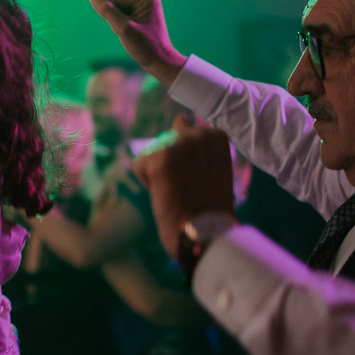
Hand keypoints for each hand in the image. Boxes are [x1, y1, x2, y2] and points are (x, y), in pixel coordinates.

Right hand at [89, 0, 187, 85]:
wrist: (160, 63)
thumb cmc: (145, 47)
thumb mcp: (123, 28)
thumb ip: (108, 11)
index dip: (115, 15)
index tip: (130, 28)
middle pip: (115, 3)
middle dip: (117, 19)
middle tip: (131, 33)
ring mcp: (144, 7)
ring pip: (117, 11)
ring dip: (119, 24)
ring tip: (133, 35)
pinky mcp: (141, 15)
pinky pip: (121, 16)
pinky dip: (122, 27)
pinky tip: (133, 35)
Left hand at [131, 120, 234, 258]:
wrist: (205, 234)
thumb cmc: (208, 208)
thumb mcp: (212, 167)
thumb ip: (198, 147)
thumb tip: (180, 119)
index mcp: (216, 136)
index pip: (183, 131)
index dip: (185, 161)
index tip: (198, 181)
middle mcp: (200, 134)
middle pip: (166, 140)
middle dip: (168, 164)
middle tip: (186, 189)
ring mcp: (180, 144)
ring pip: (151, 153)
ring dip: (157, 174)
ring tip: (177, 193)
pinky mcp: (161, 157)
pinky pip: (138, 165)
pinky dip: (146, 183)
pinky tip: (166, 195)